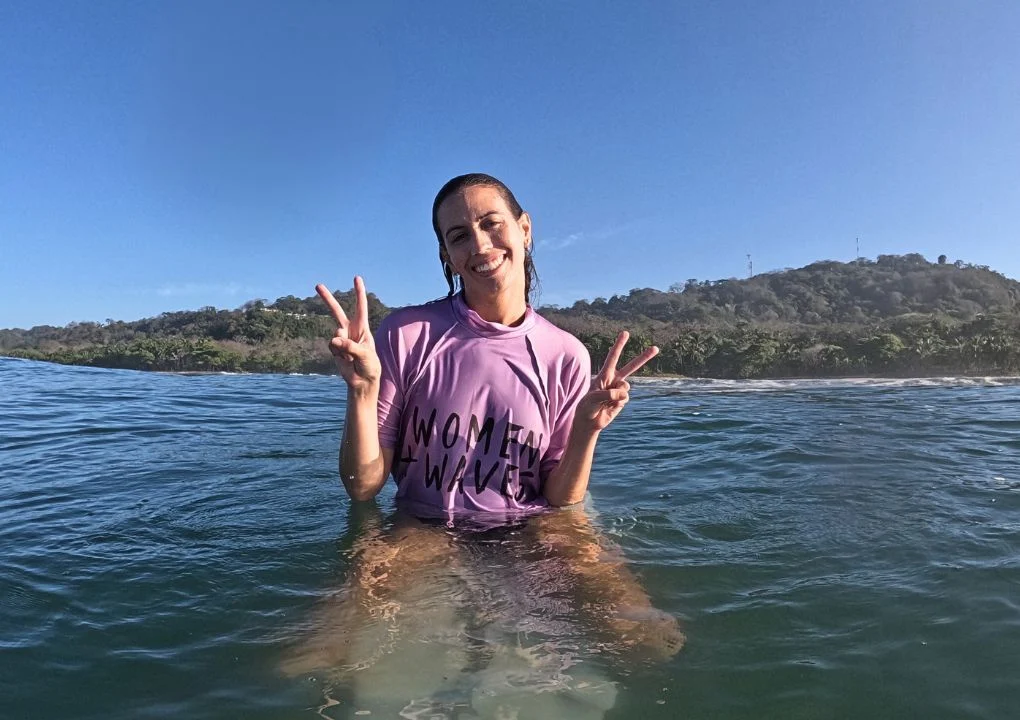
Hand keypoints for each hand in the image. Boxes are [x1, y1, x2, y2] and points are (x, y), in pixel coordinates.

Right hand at [316, 277, 380, 393]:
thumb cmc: (370, 366)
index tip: (357, 278)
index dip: (359, 292)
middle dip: (327, 299)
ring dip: (343, 346)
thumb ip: (350, 346)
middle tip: (317, 285)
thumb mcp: (365, 355)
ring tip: (352, 357)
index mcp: (363, 328)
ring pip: (335, 334)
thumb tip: (334, 339)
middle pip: (337, 311)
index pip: (361, 307)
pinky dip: (337, 353)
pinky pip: (332, 346)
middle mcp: (351, 330)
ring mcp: (341, 338)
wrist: (362, 381)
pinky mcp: (334, 348)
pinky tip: (345, 360)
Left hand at [574, 331, 657, 432]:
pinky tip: (610, 406)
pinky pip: (625, 399)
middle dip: (644, 357)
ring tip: (606, 400)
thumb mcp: (593, 398)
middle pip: (631, 367)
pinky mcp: (622, 400)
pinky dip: (618, 403)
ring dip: (617, 394)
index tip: (626, 333)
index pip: (613, 357)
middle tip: (656, 348)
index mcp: (604, 374)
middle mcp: (614, 380)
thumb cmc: (587, 407)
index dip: (619, 345)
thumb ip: (608, 393)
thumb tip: (624, 394)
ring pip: (626, 387)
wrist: (589, 421)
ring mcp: (619, 390)